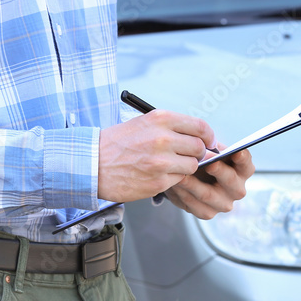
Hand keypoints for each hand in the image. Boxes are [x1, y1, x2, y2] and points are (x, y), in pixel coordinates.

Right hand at [98, 110, 215, 202]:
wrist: (91, 164)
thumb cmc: (117, 143)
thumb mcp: (143, 123)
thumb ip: (171, 128)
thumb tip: (198, 137)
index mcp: (161, 119)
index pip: (199, 126)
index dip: (208, 136)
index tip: (208, 141)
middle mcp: (163, 138)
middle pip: (199, 148)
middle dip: (196, 153)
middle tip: (186, 156)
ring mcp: (161, 162)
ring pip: (192, 166)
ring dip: (184, 168)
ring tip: (166, 166)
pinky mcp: (158, 181)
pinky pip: (178, 180)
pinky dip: (171, 179)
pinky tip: (156, 174)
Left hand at [164, 147, 254, 218]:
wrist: (188, 177)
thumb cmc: (203, 159)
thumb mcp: (209, 150)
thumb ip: (210, 149)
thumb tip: (205, 151)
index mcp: (242, 171)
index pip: (246, 164)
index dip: (242, 158)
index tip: (237, 151)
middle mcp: (237, 190)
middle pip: (231, 181)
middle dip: (219, 171)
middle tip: (208, 163)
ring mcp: (223, 204)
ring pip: (208, 194)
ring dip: (193, 183)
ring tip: (182, 173)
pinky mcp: (207, 213)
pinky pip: (194, 204)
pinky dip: (183, 193)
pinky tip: (175, 184)